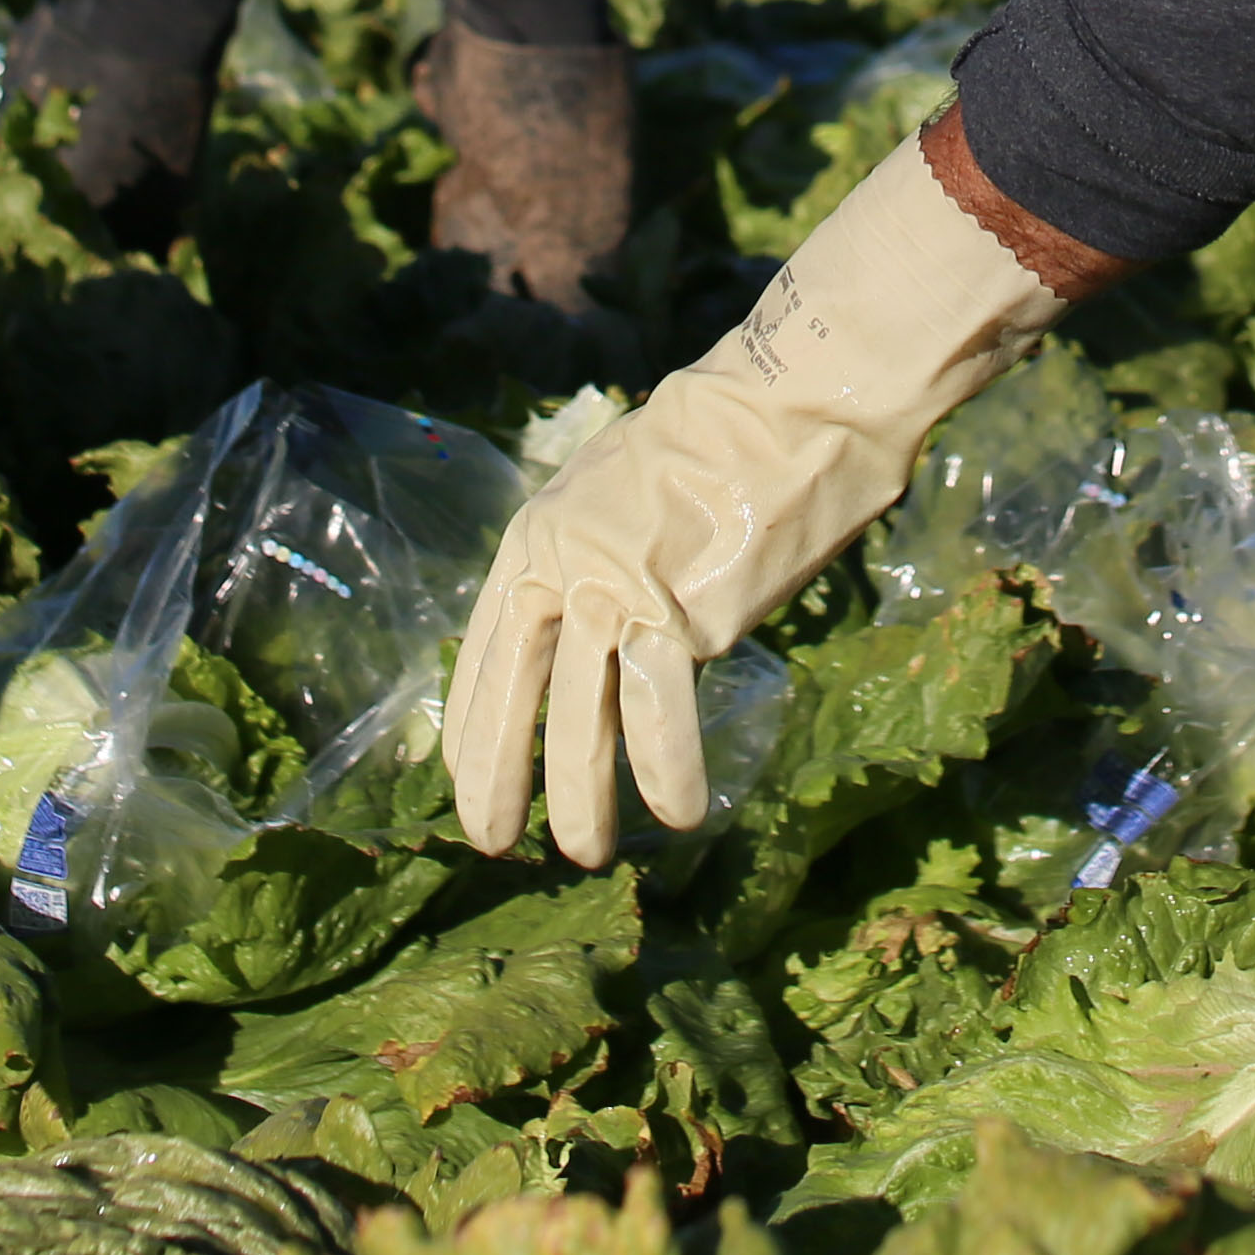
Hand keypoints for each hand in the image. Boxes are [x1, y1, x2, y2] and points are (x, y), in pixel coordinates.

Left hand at [444, 122, 1072, 865]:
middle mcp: (562, 564)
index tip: (462, 781)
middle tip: (491, 844)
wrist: (792, 401)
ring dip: (578, 797)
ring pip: (579, 717)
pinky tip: (679, 816)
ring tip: (583, 853)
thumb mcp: (624, 490)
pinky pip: (661, 713)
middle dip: (495, 777)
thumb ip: (597, 554)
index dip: (471, 724)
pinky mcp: (680, 610)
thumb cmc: (725, 441)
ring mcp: (617, 587)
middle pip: (512, 691)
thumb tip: (598, 621)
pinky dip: (667, 772)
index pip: (485, 648)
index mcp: (538, 535)